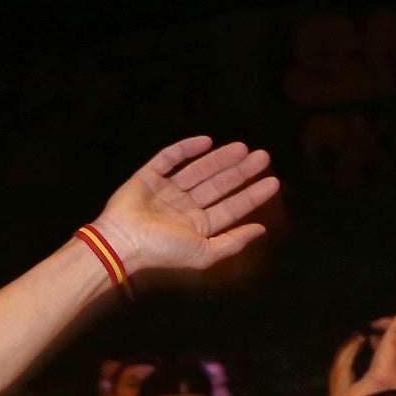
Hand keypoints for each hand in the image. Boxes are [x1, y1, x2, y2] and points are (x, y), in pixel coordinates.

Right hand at [85, 137, 278, 279]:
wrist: (122, 241)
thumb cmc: (161, 250)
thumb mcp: (204, 253)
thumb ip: (233, 242)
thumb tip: (261, 229)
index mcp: (196, 226)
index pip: (230, 208)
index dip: (252, 195)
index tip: (272, 181)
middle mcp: (183, 208)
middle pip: (218, 185)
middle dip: (241, 172)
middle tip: (263, 157)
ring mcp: (165, 191)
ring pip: (198, 170)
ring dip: (220, 159)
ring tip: (243, 148)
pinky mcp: (147, 177)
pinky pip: (169, 158)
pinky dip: (186, 149)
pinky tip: (207, 142)